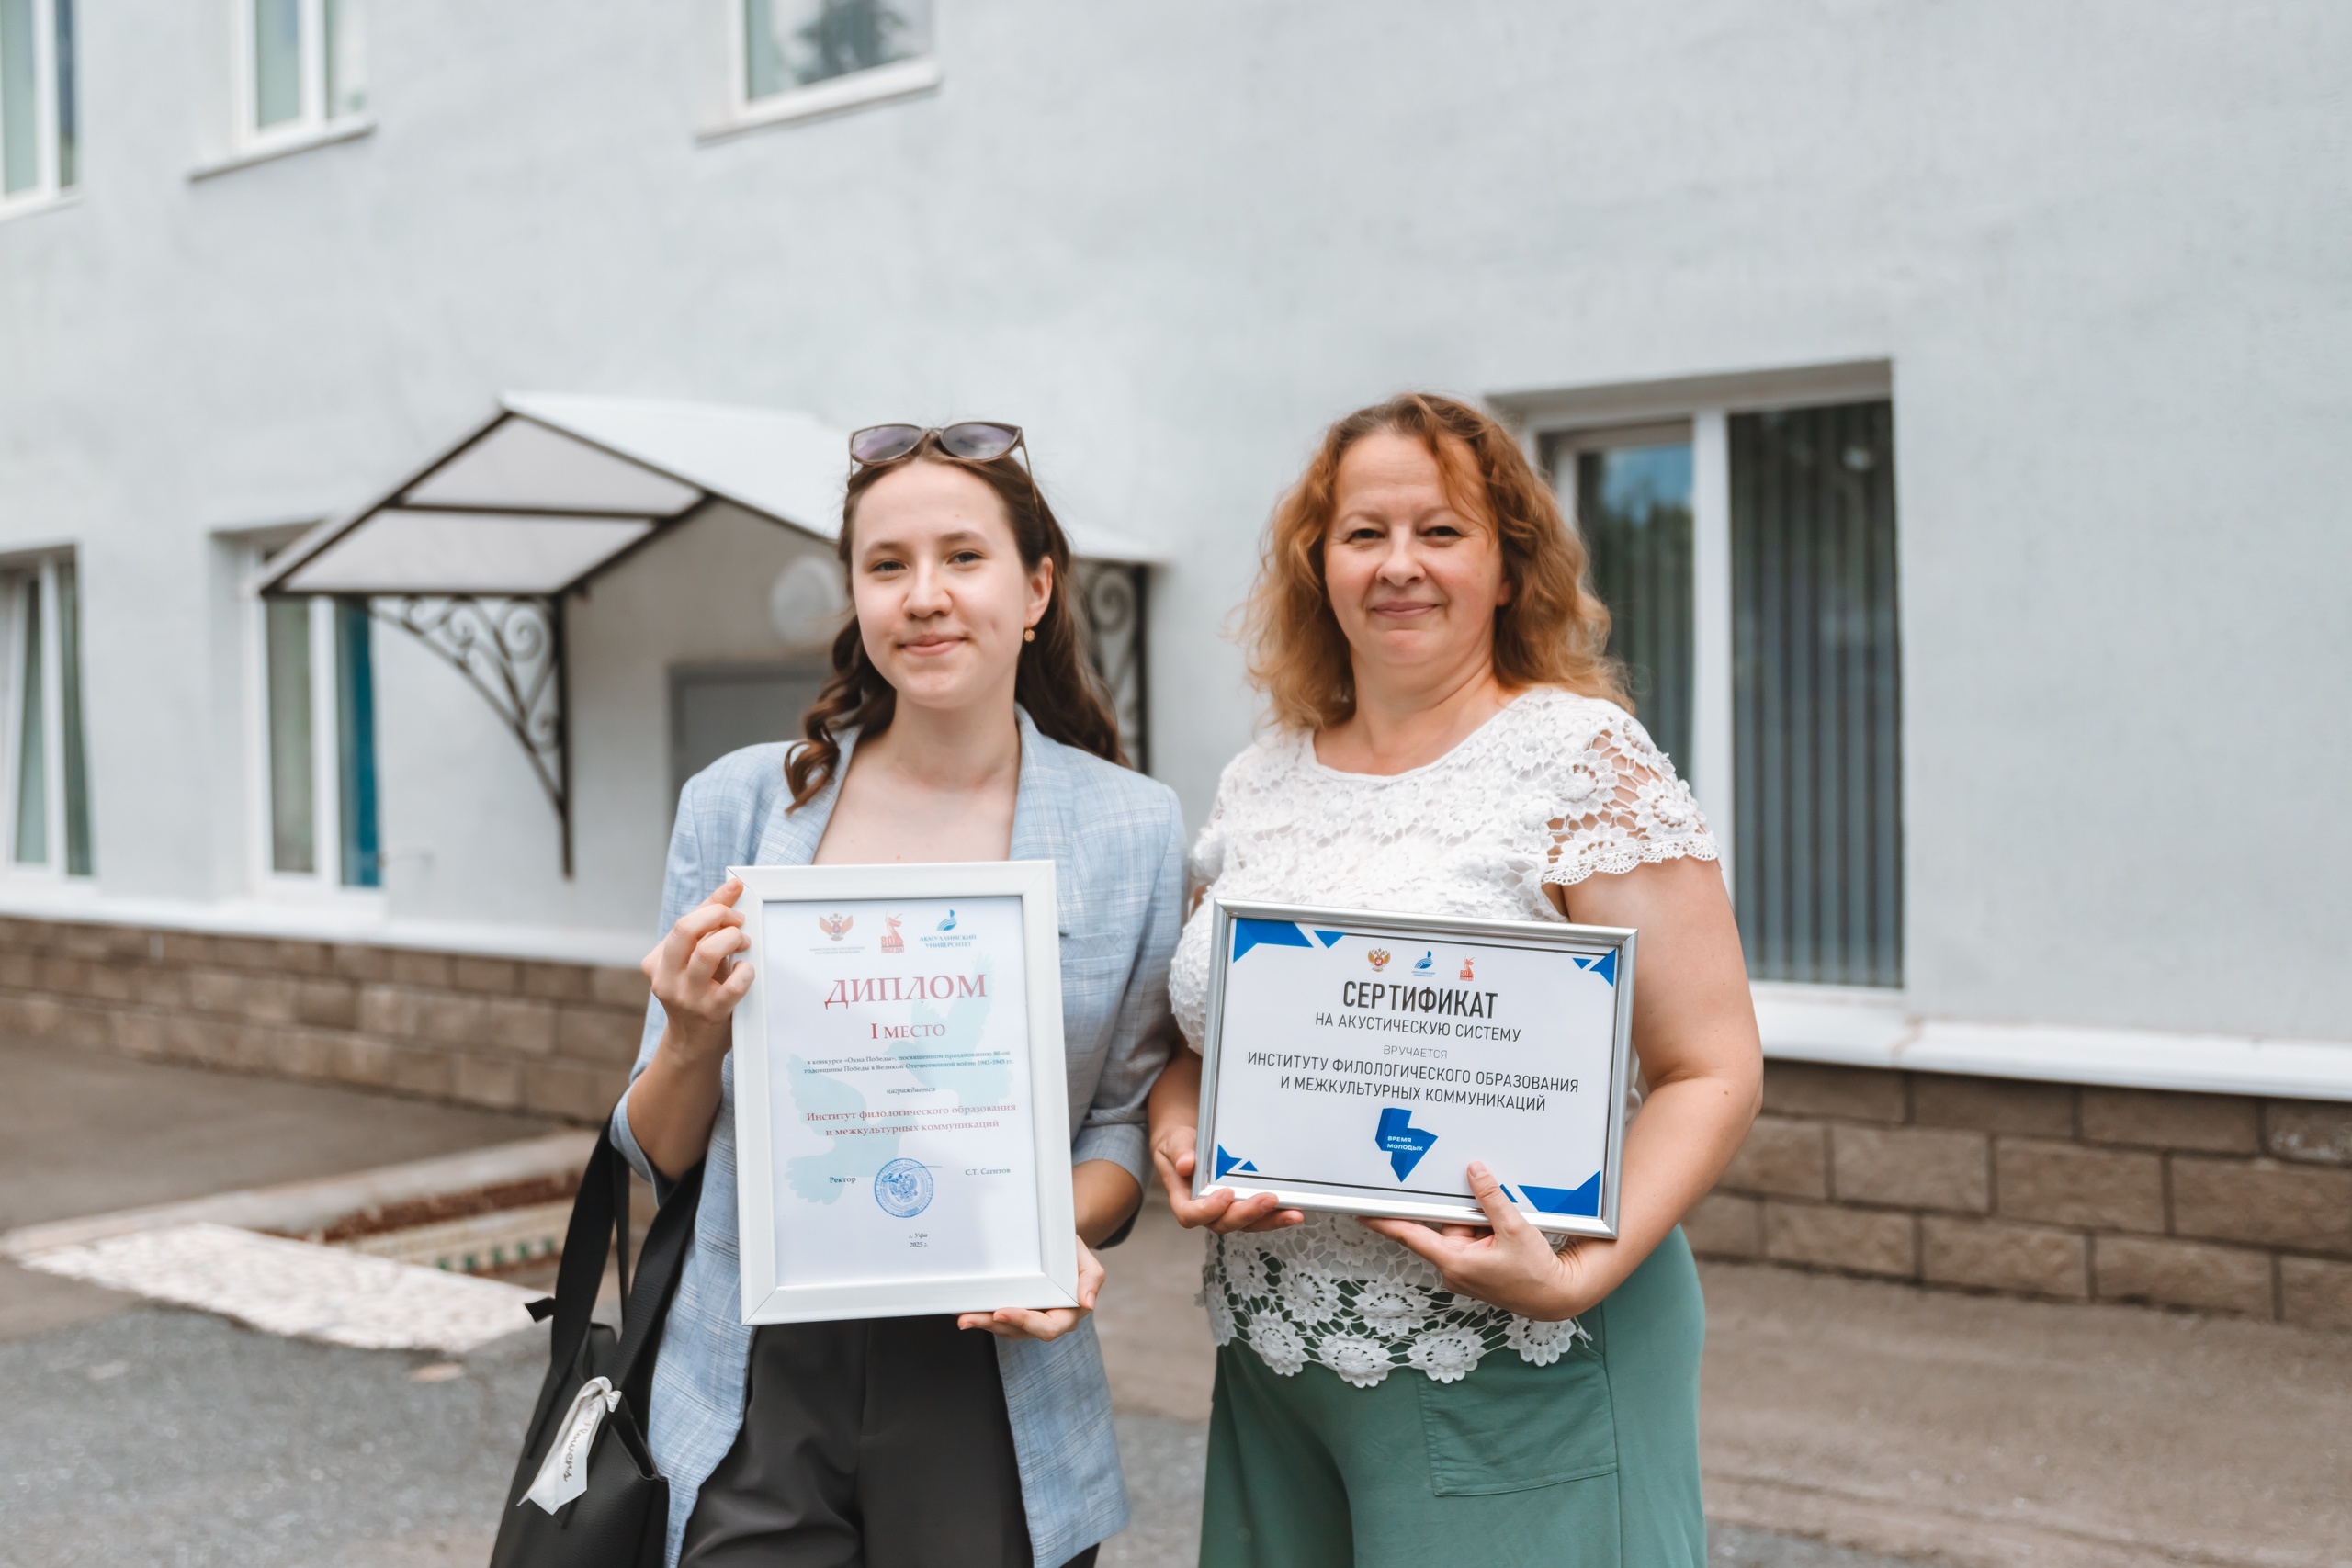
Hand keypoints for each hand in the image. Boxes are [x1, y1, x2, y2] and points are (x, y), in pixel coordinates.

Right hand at [642, 878, 753, 1057]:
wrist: (692, 1045)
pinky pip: (733, 984)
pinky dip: (745, 972)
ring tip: (743, 943)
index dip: (714, 903)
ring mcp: (687, 997)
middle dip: (718, 915)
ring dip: (732, 939)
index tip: (736, 890)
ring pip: (707, 953)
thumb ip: (707, 927)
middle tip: (738, 921)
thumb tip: (731, 890)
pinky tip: (746, 971)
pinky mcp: (711, 1012)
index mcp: (657, 962)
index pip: (685, 922)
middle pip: (686, 929)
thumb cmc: (697, 995)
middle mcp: (666, 978)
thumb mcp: (692, 961)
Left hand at [958, 1238, 1104, 1339]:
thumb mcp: (1087, 1260)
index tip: (1002, 1311)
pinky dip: (981, 1315)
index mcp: (1068, 1313)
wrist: (1058, 1243)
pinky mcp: (1014, 1312)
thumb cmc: (1071, 1252)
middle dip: (994, 1326)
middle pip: (1020, 1331)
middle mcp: (1047, 1321)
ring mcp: (1029, 1319)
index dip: (1024, 1322)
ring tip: (963, 1316)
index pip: (1048, 1327)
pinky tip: (965, 1310)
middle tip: (969, 1318)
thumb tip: (1088, 1303)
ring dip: (982, 1323)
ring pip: (1005, 1328)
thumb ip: (1092, 1280)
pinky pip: (998, 1320)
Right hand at [1151, 1125, 1303, 1234]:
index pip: (1191, 1215)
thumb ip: (1179, 1152)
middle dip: (1248, 1213)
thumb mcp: (1174, 1143)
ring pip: (1247, 1224)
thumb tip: (1186, 1164)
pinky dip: (1276, 1214)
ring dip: (1271, 1220)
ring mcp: (1226, 1212)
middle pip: (1225, 1223)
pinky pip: (1259, 1216)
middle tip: (1269, 1199)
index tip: (1225, 1194)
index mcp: (1184, 1200)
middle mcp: (1206, 1212)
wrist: (1188, 1147)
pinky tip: (1294, 1208)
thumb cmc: (1179, 1147)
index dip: (1208, 1210)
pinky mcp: (1242, 1206)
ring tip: (1293, 1213)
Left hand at [1360, 1161, 1611, 1320]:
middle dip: (1465, 1212)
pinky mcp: (1476, 1269)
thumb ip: (1490, 1198)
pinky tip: (1505, 1232)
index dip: (1386, 1221)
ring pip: (1461, 1231)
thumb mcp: (1514, 1228)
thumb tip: (1474, 1172)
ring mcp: (1465, 1270)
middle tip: (1482, 1207)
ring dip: (1479, 1221)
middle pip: (1445, 1225)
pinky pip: (1472, 1240)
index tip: (1363, 1212)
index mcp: (1455, 1261)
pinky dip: (1486, 1230)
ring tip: (1506, 1226)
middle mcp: (1454, 1268)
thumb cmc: (1536, 1273)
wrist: (1556, 1297)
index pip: (1411, 1235)